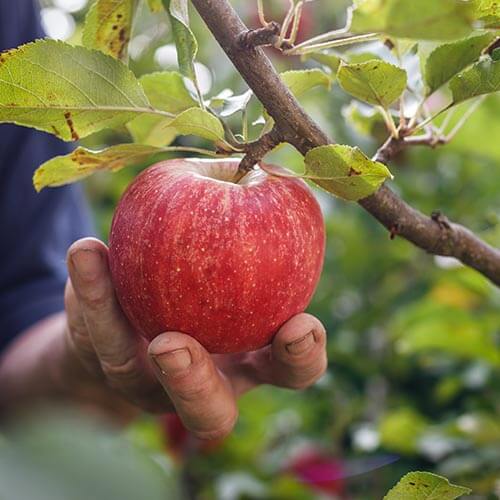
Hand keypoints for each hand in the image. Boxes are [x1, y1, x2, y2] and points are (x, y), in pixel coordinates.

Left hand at [65, 237, 327, 439]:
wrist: (145, 304)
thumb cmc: (208, 273)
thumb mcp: (235, 251)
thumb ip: (249, 222)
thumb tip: (258, 165)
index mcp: (250, 357)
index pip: (289, 368)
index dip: (303, 355)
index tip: (301, 325)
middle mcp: (201, 380)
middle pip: (211, 414)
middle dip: (202, 388)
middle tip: (181, 349)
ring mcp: (148, 380)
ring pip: (146, 390)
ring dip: (148, 360)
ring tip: (155, 331)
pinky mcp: (105, 360)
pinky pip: (97, 333)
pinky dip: (93, 292)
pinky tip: (88, 250)